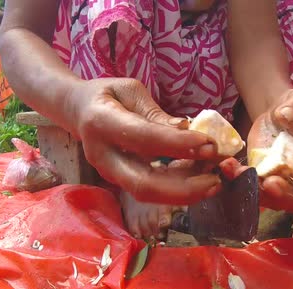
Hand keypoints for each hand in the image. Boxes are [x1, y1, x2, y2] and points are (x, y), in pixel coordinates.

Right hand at [71, 78, 222, 204]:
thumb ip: (155, 112)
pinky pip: (151, 190)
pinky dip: (178, 187)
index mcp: (102, 123)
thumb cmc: (107, 95)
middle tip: (215, 178)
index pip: (143, 139)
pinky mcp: (120, 182)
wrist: (77, 111)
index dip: (177, 144)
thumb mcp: (130, 90)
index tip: (209, 144)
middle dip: (183, 187)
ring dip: (184, 192)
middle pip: (143, 184)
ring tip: (214, 180)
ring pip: (148, 193)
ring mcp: (109, 173)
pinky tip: (200, 178)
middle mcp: (102, 156)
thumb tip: (185, 129)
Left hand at [221, 89, 292, 211]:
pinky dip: (238, 180)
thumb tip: (285, 116)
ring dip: (257, 193)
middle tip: (269, 184)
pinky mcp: (261, 177)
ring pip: (274, 199)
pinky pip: (252, 187)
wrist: (277, 113)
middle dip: (285, 196)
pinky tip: (228, 166)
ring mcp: (282, 180)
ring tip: (240, 173)